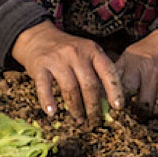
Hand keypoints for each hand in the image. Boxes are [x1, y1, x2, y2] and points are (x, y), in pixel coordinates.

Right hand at [10, 21, 124, 120]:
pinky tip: (52, 112)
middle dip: (94, 106)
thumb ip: (97, 71)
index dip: (115, 90)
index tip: (118, 107)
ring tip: (79, 119)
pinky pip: (45, 87)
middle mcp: (76, 53)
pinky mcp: (40, 66)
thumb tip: (109, 101)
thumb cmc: (68, 51)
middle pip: (89, 84)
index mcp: (92, 50)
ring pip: (71, 89)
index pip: (108, 71)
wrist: (38, 37)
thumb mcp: (86, 53)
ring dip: (76, 108)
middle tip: (95, 119)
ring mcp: (57, 59)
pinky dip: (48, 101)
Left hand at [115, 30, 157, 115]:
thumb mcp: (129, 57)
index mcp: (137, 65)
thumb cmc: (147, 51)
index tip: (121, 109)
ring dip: (154, 111)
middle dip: (139, 113)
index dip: (122, 104)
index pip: (126, 92)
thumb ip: (117, 74)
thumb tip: (103, 92)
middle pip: (144, 106)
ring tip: (151, 107)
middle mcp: (154, 71)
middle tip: (138, 113)